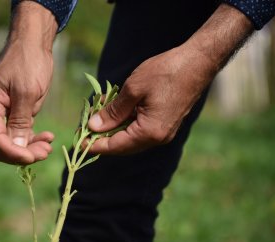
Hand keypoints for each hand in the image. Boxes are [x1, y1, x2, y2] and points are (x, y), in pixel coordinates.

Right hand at [0, 2, 57, 164]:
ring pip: (12, 141)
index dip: (12, 152)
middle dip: (21, 153)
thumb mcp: (26, 92)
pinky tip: (48, 137)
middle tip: (45, 152)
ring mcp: (3, 112)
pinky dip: (33, 138)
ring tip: (48, 146)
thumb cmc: (29, 62)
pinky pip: (21, 133)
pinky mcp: (15, 112)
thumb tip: (17, 148)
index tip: (32, 157)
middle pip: (1, 144)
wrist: (34, 44)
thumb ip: (20, 121)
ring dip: (30, 148)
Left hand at [88, 3, 252, 153]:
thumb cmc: (165, 72)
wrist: (197, 63)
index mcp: (150, 132)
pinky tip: (115, 113)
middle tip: (84, 130)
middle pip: (123, 146)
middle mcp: (158, 138)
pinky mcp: (166, 124)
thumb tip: (94, 127)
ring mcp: (163, 133)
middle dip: (102, 139)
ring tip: (96, 119)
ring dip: (113, 131)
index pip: (116, 146)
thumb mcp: (133, 90)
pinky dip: (125, 125)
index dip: (95, 145)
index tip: (77, 142)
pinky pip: (140, 131)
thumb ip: (112, 112)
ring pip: (131, 139)